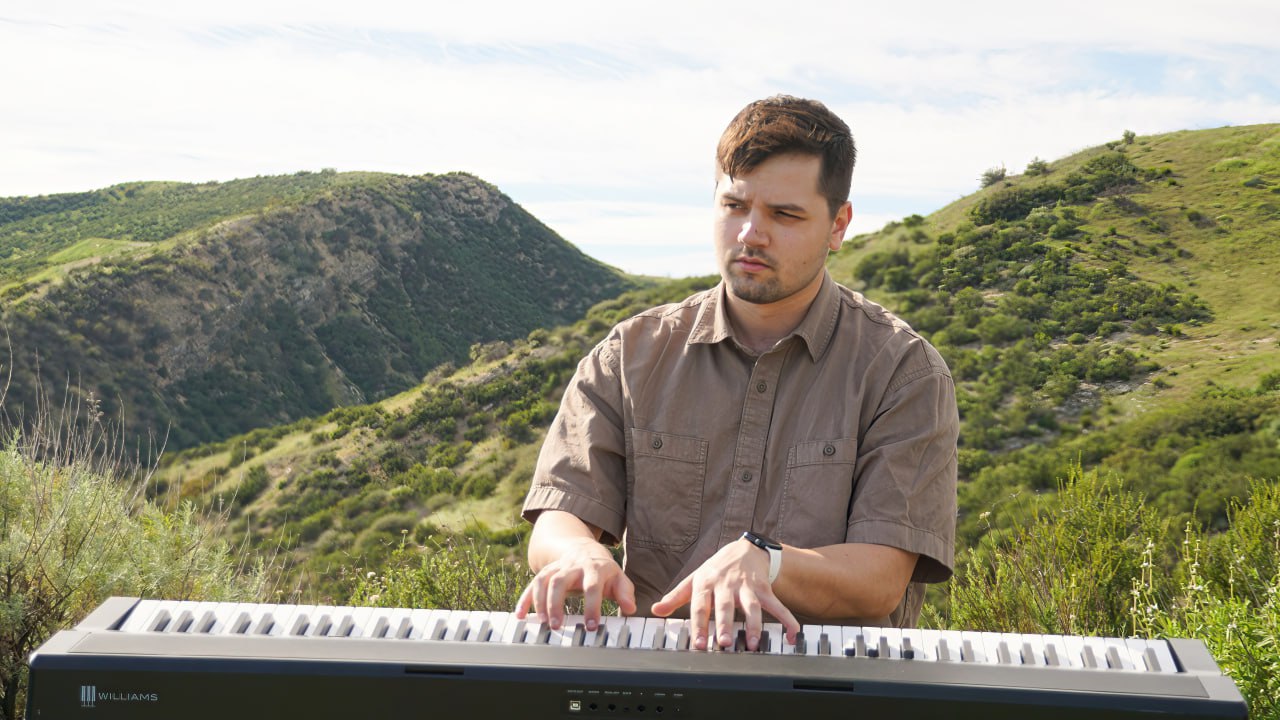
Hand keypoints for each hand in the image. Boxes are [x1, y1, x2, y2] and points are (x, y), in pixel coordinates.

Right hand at [515, 537, 636, 631]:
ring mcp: (557, 568)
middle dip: (557, 604)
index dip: (592, 606)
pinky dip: (525, 600)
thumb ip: (625, 592)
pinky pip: (532, 584)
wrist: (583, 548)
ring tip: (543, 623)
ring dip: (540, 603)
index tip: (591, 626)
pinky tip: (521, 615)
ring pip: (544, 581)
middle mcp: (573, 566)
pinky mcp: (545, 572)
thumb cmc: (603, 570)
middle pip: (560, 581)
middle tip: (558, 626)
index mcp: (594, 568)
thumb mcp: (618, 578)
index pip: (592, 587)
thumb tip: (631, 608)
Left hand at [650, 538, 798, 650]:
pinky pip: (777, 605)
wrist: (745, 548)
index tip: (699, 643)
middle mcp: (726, 584)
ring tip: (754, 644)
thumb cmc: (717, 568)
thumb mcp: (695, 579)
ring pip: (752, 606)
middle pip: (726, 606)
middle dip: (726, 624)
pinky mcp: (764, 588)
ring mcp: (747, 586)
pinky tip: (793, 634)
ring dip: (754, 625)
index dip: (699, 624)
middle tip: (725, 643)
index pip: (700, 605)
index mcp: (706, 582)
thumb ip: (676, 596)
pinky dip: (787, 619)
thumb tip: (656, 609)